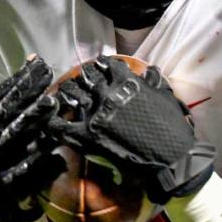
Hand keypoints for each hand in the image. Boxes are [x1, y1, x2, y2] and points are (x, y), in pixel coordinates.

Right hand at [0, 57, 64, 221]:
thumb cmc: (12, 151)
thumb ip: (20, 96)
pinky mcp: (4, 186)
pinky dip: (39, 158)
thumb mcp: (12, 123)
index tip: (41, 65)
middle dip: (28, 94)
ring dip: (33, 118)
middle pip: (4, 113)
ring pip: (12, 137)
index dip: (19, 79)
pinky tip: (56, 146)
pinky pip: (23, 170)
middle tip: (49, 79)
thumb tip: (35, 59)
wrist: (4, 197)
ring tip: (53, 104)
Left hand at [52, 55, 214, 203]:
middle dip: (84, 77)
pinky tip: (51, 118)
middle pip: (87, 77)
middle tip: (81, 80)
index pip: (108, 65)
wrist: (168, 156)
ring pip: (71, 93)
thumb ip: (153, 81)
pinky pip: (59, 125)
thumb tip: (149, 71)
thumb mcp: (165, 96)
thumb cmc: (170, 126)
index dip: (102, 65)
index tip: (99, 66)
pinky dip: (52, 121)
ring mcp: (95, 114)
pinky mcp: (86, 136)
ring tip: (67, 92)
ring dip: (68, 91)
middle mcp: (108, 94)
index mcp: (126, 82)